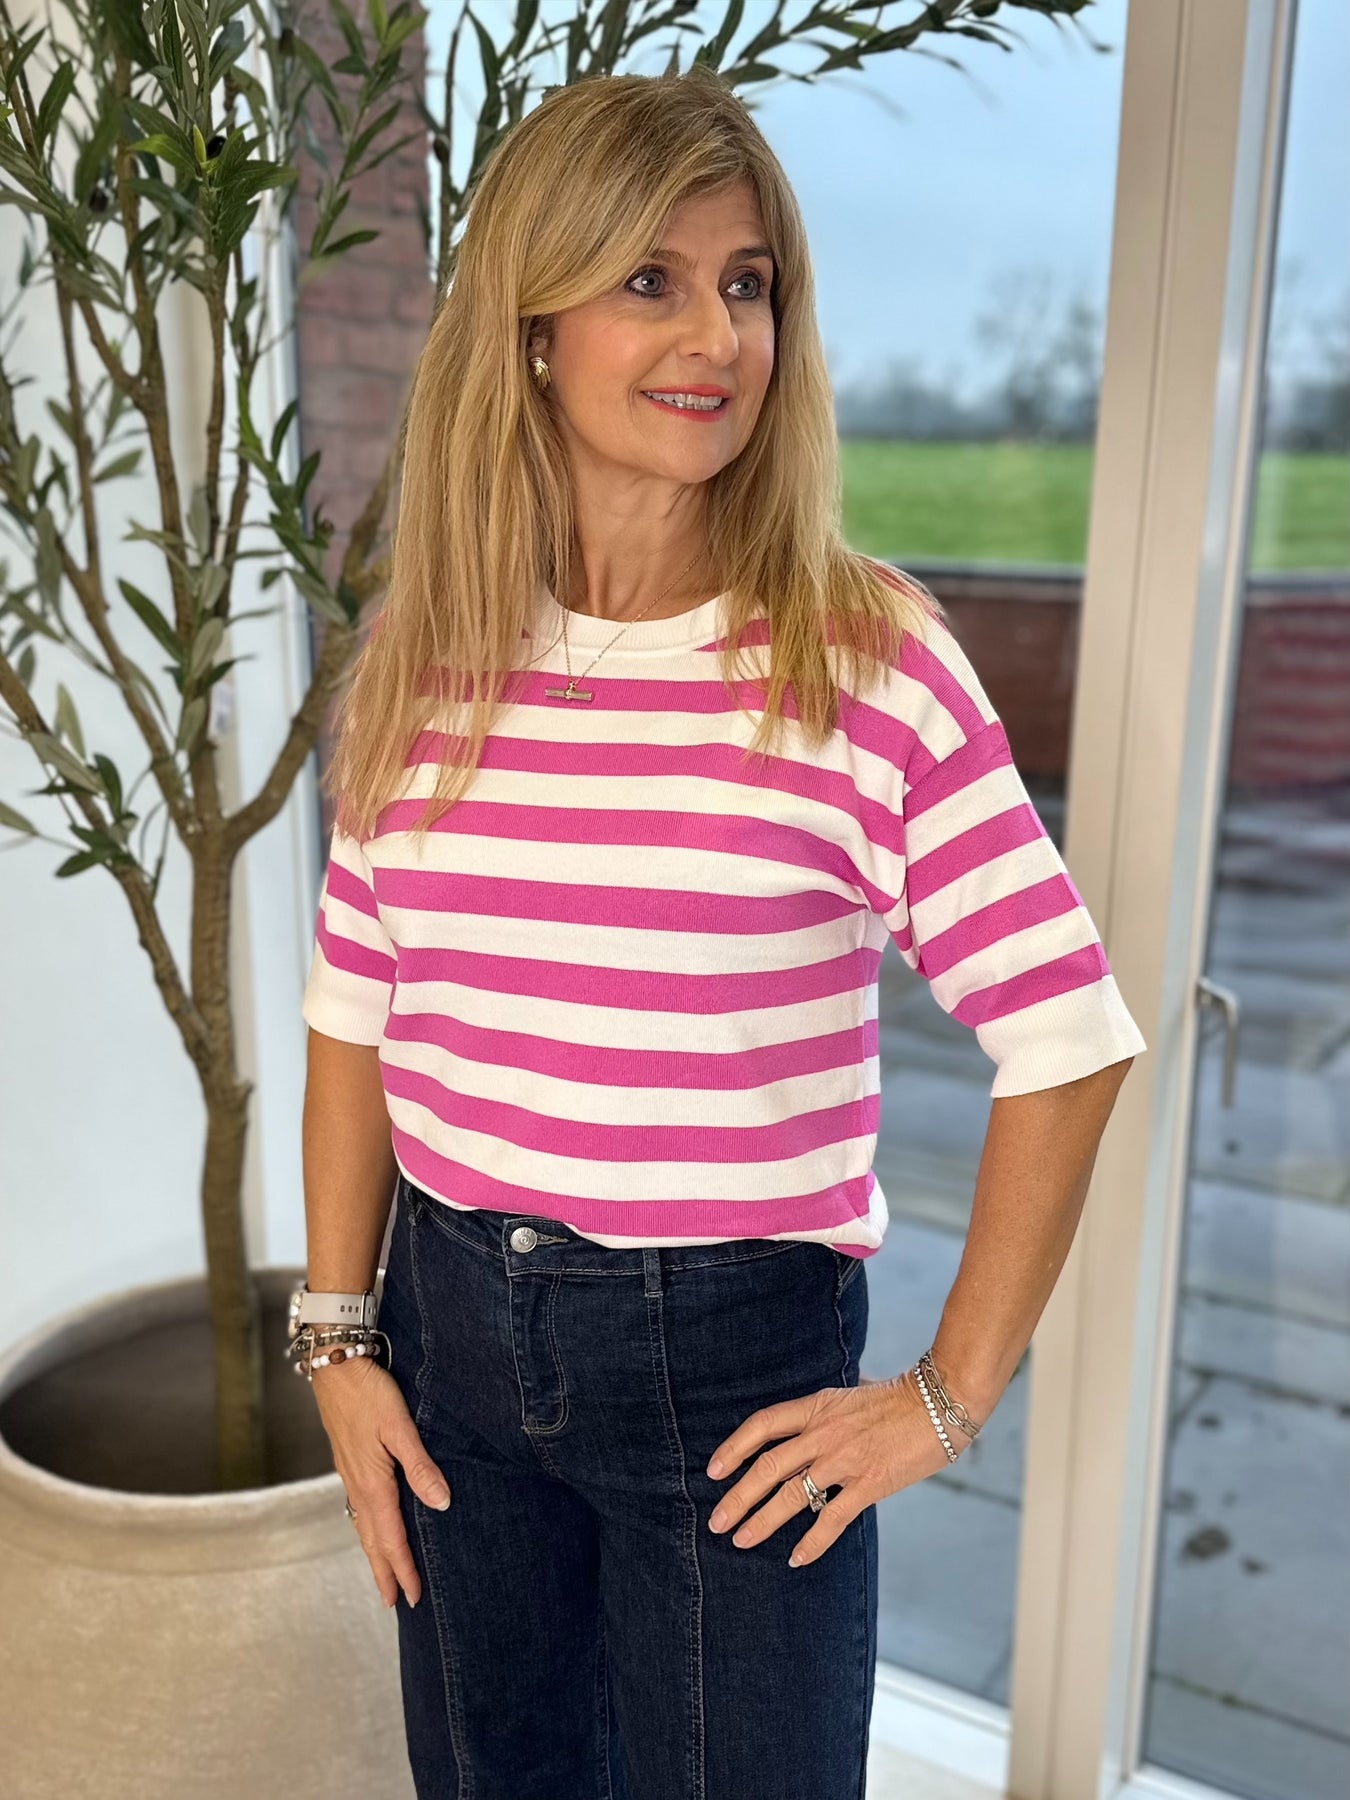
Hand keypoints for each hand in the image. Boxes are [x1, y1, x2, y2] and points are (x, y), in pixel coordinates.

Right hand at [310, 1357, 451, 1609]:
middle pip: (372, 1540)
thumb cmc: (368, 1391)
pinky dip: (366, 1527)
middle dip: (385, 1571)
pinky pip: (358, 1507)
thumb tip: (441, 1504)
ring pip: (363, 1525)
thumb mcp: (399, 1426)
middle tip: (395, 1602)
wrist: (333, 1364)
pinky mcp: (348, 1461)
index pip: (392, 1537)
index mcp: (373, 1482)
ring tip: (383, 1574)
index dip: (403, 1569)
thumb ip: (419, 1466)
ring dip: (374, 1553)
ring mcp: (350, 1473)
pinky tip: (371, 1524)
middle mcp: (358, 1484)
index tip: (413, 1598)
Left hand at [704, 1369, 964, 1567]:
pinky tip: (795, 1558)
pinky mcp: (869, 1484)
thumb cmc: (899, 1398)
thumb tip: (812, 1421)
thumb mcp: (852, 1396)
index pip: (762, 1425)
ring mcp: (845, 1459)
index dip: (733, 1448)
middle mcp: (824, 1433)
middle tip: (717, 1521)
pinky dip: (811, 1542)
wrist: (940, 1402)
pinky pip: (832, 1519)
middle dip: (738, 1496)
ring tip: (741, 1540)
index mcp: (817, 1407)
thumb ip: (828, 1411)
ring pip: (792, 1495)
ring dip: (762, 1521)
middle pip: (768, 1466)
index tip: (713, 1471)